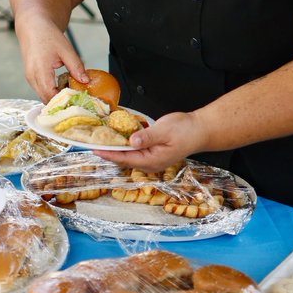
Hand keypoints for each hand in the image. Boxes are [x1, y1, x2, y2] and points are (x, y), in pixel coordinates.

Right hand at [14, 12, 87, 100]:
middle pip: (46, 99)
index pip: (51, 96)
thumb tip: (85, 81)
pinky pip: (40, 90)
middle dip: (60, 102)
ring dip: (55, 97)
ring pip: (42, 96)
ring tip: (70, 92)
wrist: (33, 26)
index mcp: (40, 70)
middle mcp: (32, 77)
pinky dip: (50, 92)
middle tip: (76, 100)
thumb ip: (76, 67)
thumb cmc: (47, 35)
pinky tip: (61, 87)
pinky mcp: (30, 76)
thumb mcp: (66, 50)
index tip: (77, 101)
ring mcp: (29, 77)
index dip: (64, 101)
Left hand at [93, 111, 209, 170]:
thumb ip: (147, 136)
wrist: (200, 130)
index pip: (125, 158)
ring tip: (100, 142)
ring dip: (115, 149)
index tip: (95, 149)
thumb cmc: (186, 131)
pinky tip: (117, 139)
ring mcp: (152, 158)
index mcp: (153, 160)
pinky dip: (124, 145)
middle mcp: (151, 163)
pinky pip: (135, 151)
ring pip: (129, 156)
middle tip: (91, 145)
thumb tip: (131, 142)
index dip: (109, 154)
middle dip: (108, 153)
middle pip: (124, 159)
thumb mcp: (165, 131)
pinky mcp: (153, 152)